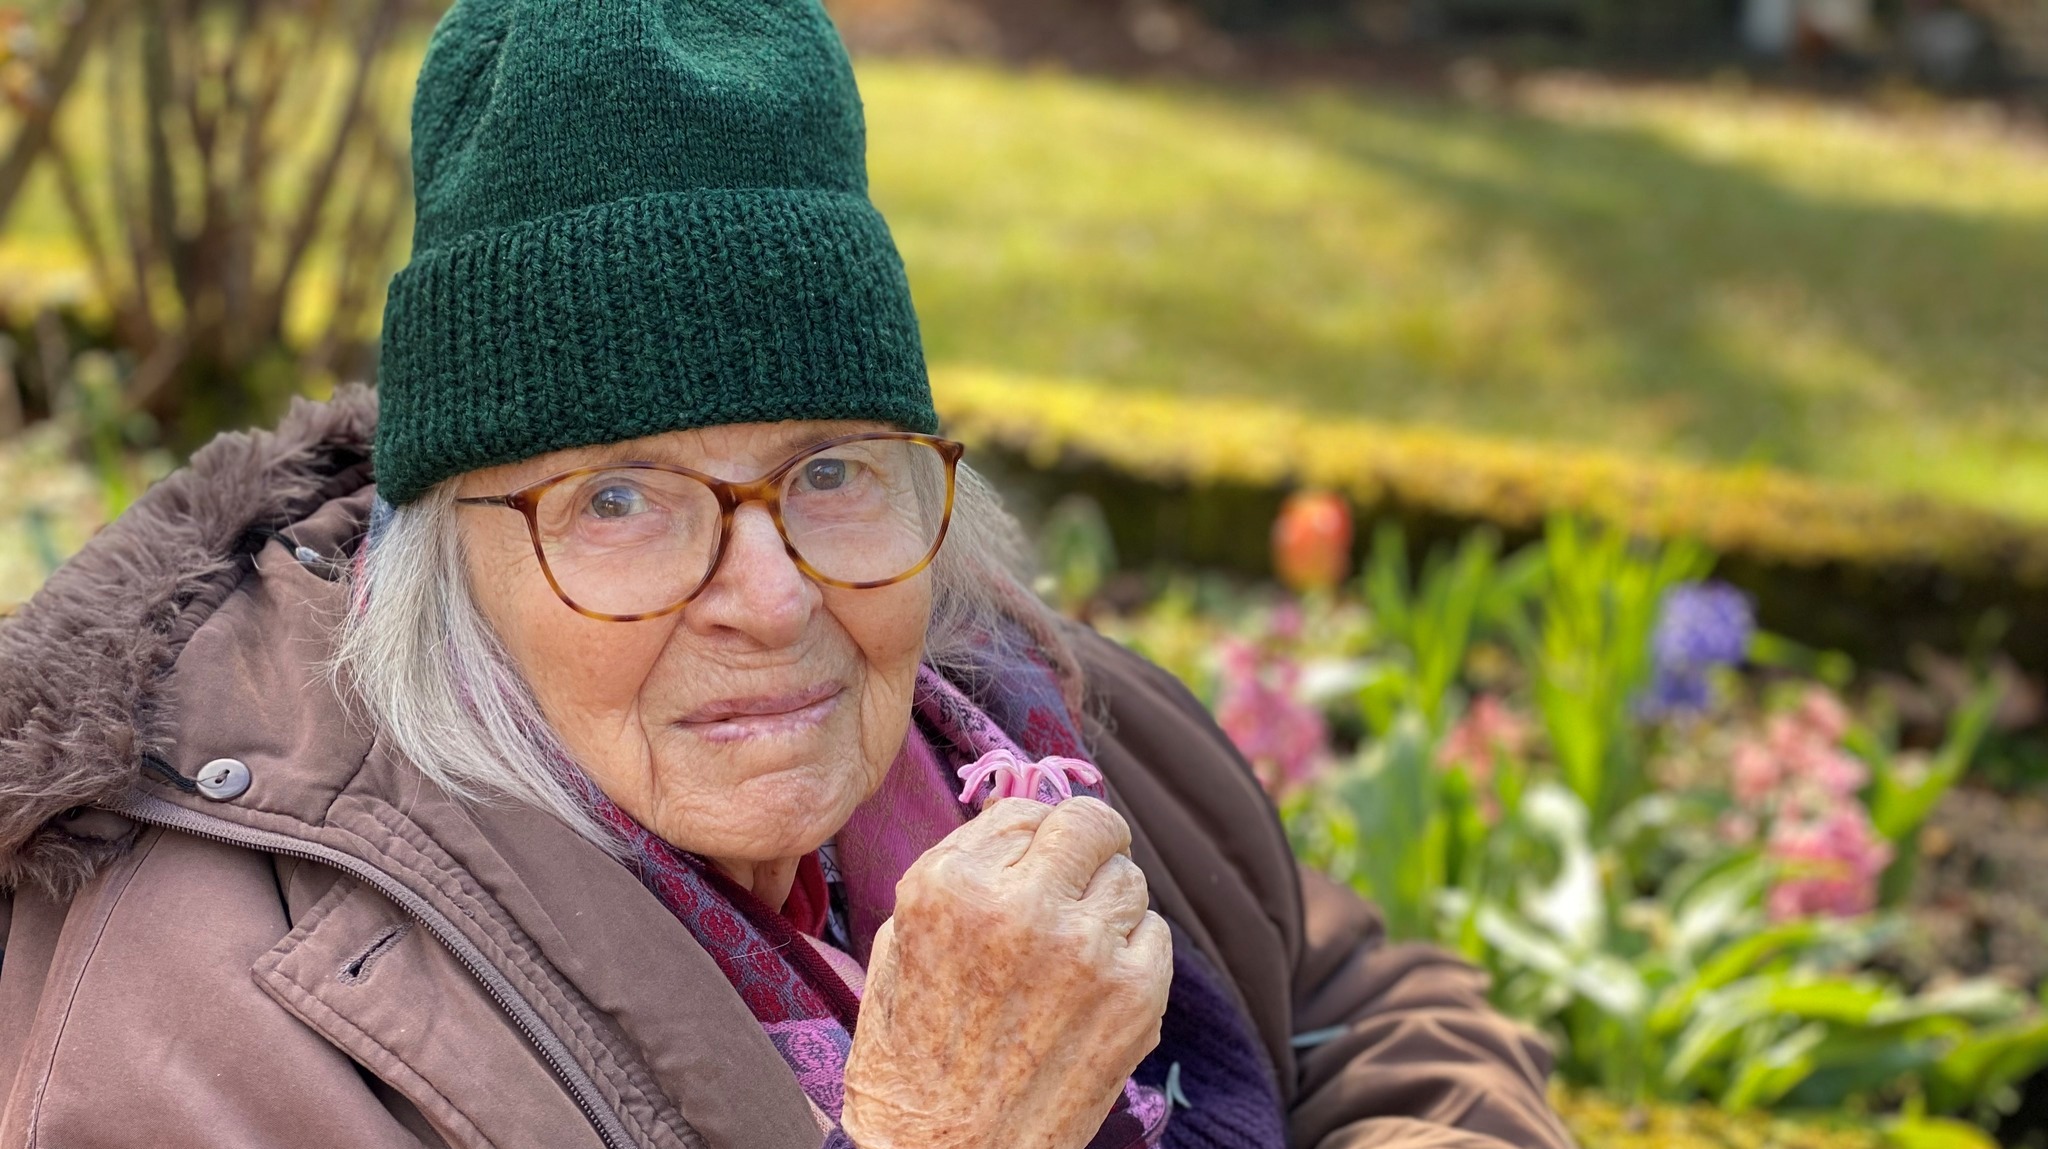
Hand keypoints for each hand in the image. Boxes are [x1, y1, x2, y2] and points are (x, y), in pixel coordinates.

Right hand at [841, 796, 1172, 1148]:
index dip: (1031, 838)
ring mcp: (1084, 949)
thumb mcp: (899, 946)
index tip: (1031, 863)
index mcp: (949, 887)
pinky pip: (1155, 933)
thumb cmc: (911, 1061)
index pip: (1024, 812)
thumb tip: (1016, 821)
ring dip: (1105, 904)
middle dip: (1086, 843)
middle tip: (1076, 875)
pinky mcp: (1134, 994)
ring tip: (1072, 952)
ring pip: (1128, 877)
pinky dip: (1131, 952)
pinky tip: (1092, 990)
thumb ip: (958, 874)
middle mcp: (1020, 906)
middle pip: (1090, 823)